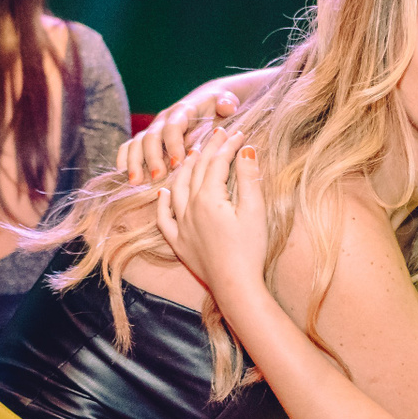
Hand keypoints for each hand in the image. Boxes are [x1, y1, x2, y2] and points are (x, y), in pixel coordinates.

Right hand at [119, 83, 243, 183]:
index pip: (173, 127)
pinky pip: (129, 147)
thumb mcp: (227, 101)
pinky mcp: (148, 138)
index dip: (173, 144)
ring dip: (135, 162)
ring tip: (136, 182)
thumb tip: (227, 106)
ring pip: (137, 143)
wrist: (207, 101)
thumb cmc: (220, 105)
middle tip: (158, 177)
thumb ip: (227, 103)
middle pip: (151, 137)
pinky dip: (125, 160)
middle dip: (152, 157)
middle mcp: (164, 119)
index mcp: (183, 112)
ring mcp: (154, 129)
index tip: (177, 163)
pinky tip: (124, 176)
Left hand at [156, 130, 267, 298]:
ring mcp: (181, 225)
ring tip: (194, 155)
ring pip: (177, 188)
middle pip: (197, 170)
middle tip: (220, 134)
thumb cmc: (250, 250)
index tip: (240, 133)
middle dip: (209, 150)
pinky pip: (163, 217)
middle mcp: (189, 208)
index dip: (229, 145)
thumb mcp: (254, 211)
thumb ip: (248, 178)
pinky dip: (163, 202)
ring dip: (186, 168)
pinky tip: (164, 191)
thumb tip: (247, 150)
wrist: (235, 285)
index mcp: (209, 198)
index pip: (217, 162)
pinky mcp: (178, 242)